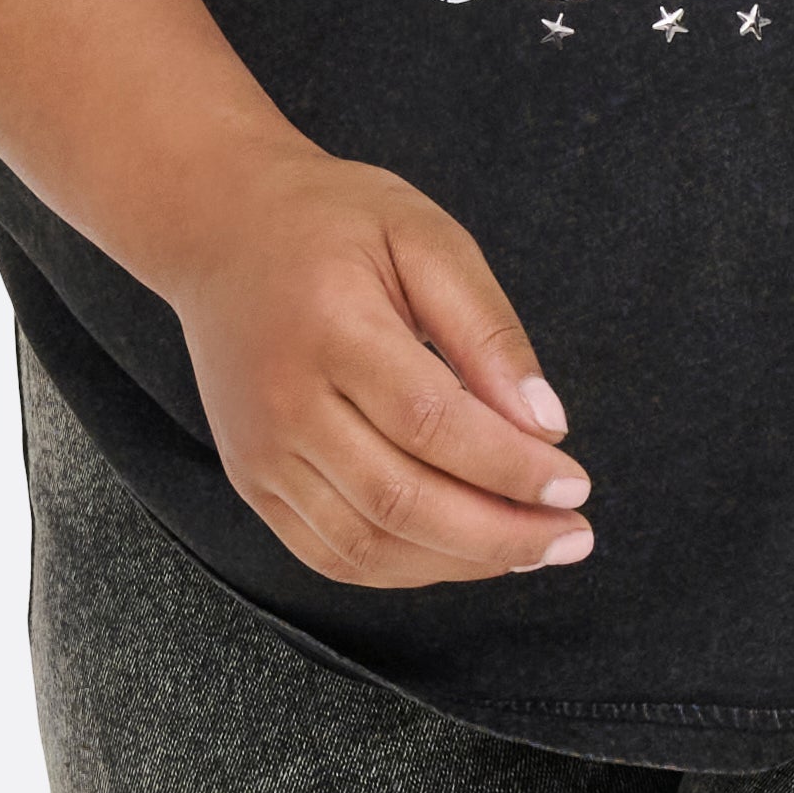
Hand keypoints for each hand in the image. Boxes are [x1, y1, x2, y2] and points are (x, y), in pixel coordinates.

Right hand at [145, 148, 597, 592]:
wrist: (219, 232)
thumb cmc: (330, 223)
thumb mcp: (423, 236)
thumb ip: (486, 328)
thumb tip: (545, 424)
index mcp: (330, 328)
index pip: (432, 424)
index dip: (510, 468)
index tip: (575, 482)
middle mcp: (284, 402)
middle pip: (400, 502)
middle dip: (500, 535)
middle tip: (571, 537)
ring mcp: (261, 451)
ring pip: (366, 546)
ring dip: (459, 562)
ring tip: (528, 550)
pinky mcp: (251, 480)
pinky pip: (331, 554)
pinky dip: (405, 569)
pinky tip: (461, 551)